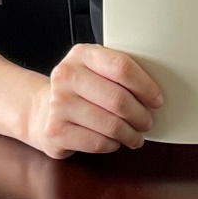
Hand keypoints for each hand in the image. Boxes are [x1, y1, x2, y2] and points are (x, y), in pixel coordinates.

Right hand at [28, 43, 163, 158]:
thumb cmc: (79, 89)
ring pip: (110, 124)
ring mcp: (58, 104)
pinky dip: (112, 144)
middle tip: (148, 121)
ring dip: (130, 133)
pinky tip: (115, 141)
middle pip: (118, 98)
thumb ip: (118, 71)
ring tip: (136, 135)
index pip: (121, 67)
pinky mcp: (55, 131)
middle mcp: (67, 75)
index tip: (156, 99)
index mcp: (82, 54)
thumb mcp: (94, 69)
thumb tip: (154, 91)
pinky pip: (96, 142)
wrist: (41, 110)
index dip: (145, 86)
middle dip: (140, 114)